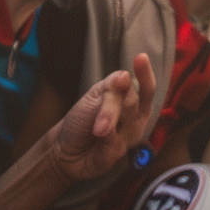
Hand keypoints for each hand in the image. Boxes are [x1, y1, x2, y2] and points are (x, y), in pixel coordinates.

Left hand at [42, 53, 156, 185]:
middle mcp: (136, 116)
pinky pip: (116, 138)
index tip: (140, 58)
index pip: (145, 85)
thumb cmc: (82, 119)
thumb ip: (112, 88)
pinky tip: (97, 136)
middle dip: (112, 102)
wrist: (64, 149)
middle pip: (132, 100)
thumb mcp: (95, 97)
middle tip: (96, 105)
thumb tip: (125, 76)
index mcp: (130, 98)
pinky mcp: (122, 152)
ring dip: (108, 117)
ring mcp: (131, 134)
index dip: (145, 73)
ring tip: (96, 128)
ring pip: (127, 117)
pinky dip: (104, 135)